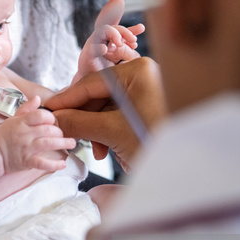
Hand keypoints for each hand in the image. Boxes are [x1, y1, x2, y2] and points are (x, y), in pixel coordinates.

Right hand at [0, 96, 76, 173]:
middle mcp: (25, 134)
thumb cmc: (6, 135)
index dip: (50, 117)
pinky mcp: (27, 162)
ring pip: (48, 144)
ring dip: (63, 144)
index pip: (40, 115)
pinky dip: (53, 164)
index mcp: (22, 122)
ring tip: (71, 143)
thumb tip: (38, 98)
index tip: (53, 121)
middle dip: (59, 132)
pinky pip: (42, 163)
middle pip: (48, 130)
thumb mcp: (14, 118)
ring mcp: (26, 148)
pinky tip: (63, 164)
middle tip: (63, 134)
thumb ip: (27, 108)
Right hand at [45, 58, 166, 170]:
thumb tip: (53, 119)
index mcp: (137, 71)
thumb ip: (78, 122)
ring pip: (106, 108)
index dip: (66, 99)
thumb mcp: (111, 132)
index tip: (47, 110)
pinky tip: (107, 150)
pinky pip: (118, 115)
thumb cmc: (157, 142)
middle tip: (66, 134)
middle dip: (83, 119)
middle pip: (97, 95)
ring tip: (96, 150)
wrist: (191, 168)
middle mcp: (142, 76)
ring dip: (96, 130)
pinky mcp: (148, 108)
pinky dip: (108, 132)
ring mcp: (147, 92)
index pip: (90, 83)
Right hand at [74, 0, 144, 82]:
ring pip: (102, 31)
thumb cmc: (107, 75)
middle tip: (133, 40)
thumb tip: (135, 43)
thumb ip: (129, 52)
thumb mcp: (123, 62)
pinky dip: (98, 47)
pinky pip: (92, 48)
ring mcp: (92, 46)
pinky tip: (104, 49)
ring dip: (112, 34)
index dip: (132, 28)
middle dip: (124, 31)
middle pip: (112, 27)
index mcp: (110, 42)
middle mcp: (101, 41)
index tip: (142, 28)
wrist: (92, 88)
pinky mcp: (86, 56)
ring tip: (120, 43)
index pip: (121, 31)